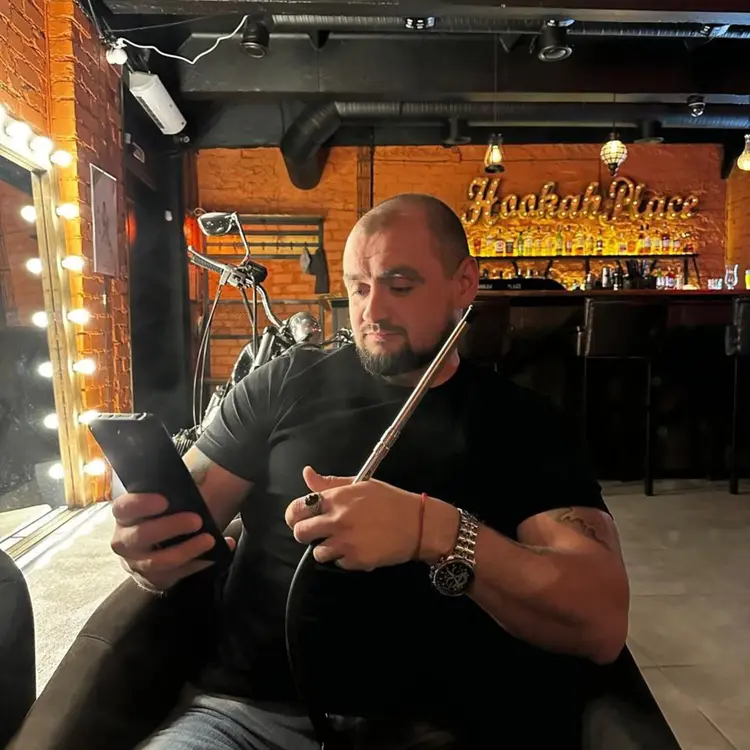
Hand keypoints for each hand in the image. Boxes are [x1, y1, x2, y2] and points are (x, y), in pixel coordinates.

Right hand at [110, 493, 236, 590]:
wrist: (154, 546)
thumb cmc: (161, 515)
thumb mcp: (161, 500)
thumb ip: (171, 493)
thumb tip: (195, 486)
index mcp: (125, 515)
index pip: (125, 508)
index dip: (142, 504)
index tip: (165, 500)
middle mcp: (124, 541)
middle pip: (141, 536)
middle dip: (170, 527)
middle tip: (197, 520)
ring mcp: (136, 564)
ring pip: (158, 561)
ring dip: (187, 550)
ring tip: (210, 540)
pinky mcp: (153, 580)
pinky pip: (176, 574)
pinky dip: (199, 563)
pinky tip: (216, 553)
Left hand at [284, 466, 458, 570]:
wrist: (418, 524)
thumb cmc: (390, 500)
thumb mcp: (361, 485)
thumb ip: (330, 483)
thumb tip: (306, 473)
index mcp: (336, 498)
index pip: (297, 508)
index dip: (294, 515)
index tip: (300, 518)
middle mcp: (336, 520)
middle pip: (300, 533)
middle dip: (306, 533)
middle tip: (319, 531)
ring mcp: (345, 543)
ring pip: (317, 552)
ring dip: (326, 548)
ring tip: (343, 540)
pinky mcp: (355, 561)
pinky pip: (338, 563)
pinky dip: (344, 558)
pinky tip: (358, 548)